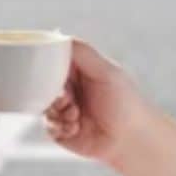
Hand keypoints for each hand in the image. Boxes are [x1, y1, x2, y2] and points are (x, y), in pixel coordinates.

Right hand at [44, 39, 147, 168]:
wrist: (132, 140)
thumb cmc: (125, 103)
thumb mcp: (106, 71)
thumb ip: (83, 53)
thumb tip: (60, 35)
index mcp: (79, 71)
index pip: (53, 62)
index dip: (49, 68)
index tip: (56, 76)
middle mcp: (70, 89)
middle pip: (44, 85)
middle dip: (53, 93)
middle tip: (67, 99)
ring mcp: (65, 110)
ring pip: (44, 106)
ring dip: (57, 111)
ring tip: (75, 116)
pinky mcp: (62, 131)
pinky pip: (47, 126)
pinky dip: (58, 127)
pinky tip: (75, 128)